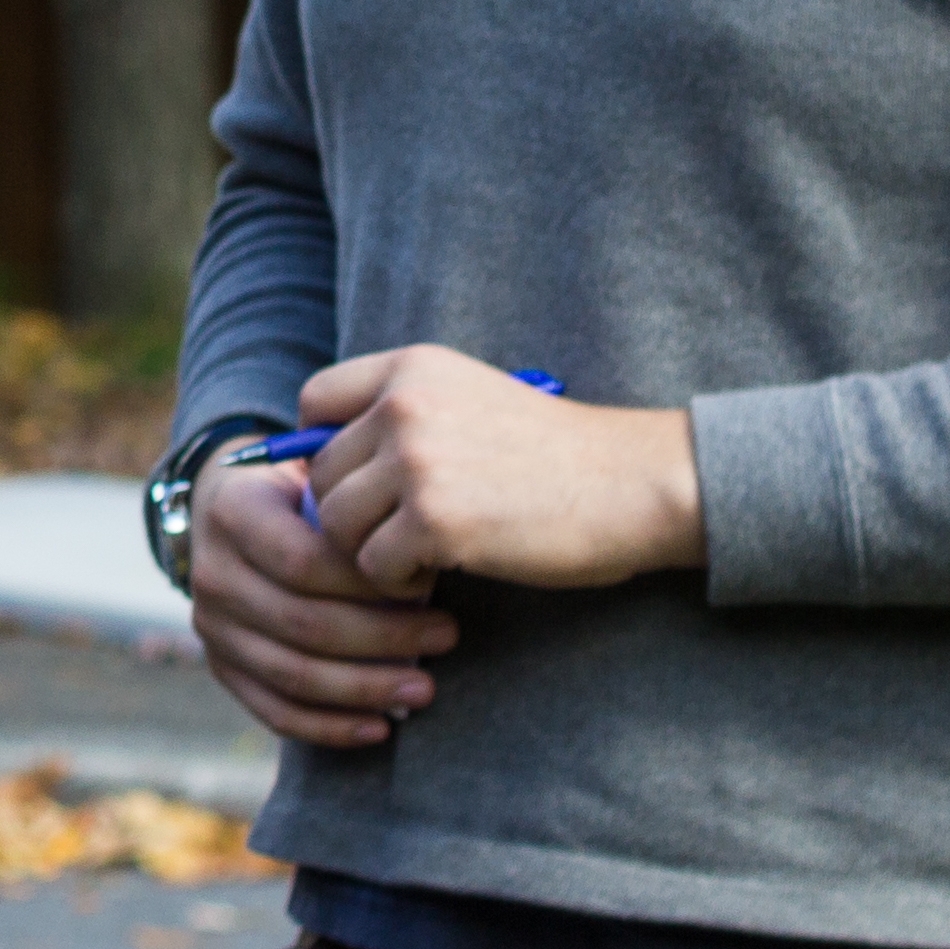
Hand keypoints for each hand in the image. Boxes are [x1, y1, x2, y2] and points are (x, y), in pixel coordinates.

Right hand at [184, 448, 454, 747]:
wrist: (230, 511)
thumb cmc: (297, 495)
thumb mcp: (318, 475)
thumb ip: (355, 503)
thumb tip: (425, 552)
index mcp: (232, 513)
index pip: (303, 562)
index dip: (369, 583)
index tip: (429, 585)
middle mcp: (211, 573)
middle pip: (303, 623)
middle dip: (385, 638)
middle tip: (447, 636)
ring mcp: (211, 626)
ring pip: (292, 674)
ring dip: (366, 688)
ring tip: (425, 688)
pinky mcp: (221, 665)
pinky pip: (274, 710)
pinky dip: (329, 727)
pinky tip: (379, 728)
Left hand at [300, 345, 704, 591]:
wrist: (635, 485)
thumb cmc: (554, 455)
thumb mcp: (470, 399)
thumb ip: (400, 414)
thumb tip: (316, 462)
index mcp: (411, 368)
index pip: (313, 399)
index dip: (325, 447)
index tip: (361, 479)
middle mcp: (404, 405)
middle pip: (321, 472)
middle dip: (352, 511)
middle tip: (402, 532)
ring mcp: (417, 462)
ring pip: (336, 523)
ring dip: (371, 550)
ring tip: (423, 552)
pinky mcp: (435, 522)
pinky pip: (372, 565)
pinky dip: (399, 580)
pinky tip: (441, 569)